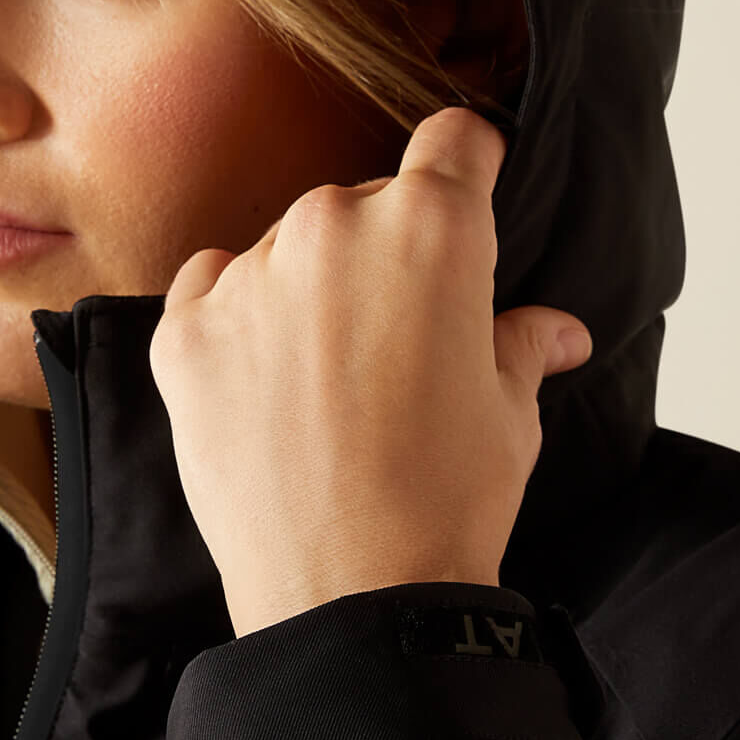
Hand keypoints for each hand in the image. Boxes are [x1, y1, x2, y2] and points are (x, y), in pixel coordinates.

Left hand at [150, 106, 590, 637]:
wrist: (350, 597)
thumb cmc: (445, 500)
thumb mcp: (509, 413)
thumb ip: (521, 343)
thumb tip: (555, 330)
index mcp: (429, 228)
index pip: (455, 141)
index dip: (469, 170)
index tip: (467, 202)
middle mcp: (331, 227)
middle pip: (368, 199)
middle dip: (389, 250)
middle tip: (403, 336)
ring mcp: (248, 276)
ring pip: (287, 245)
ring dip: (310, 287)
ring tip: (330, 381)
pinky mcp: (184, 331)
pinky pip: (213, 287)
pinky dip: (239, 318)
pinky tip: (267, 383)